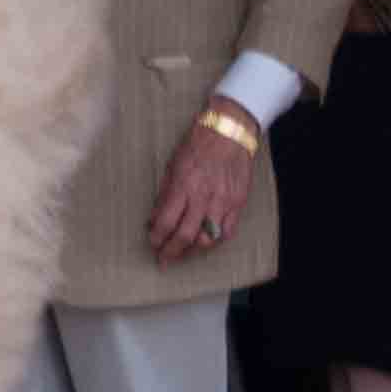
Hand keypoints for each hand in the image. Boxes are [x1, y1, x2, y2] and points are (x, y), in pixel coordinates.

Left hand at [144, 96, 257, 265]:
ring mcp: (223, 202)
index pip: (165, 222)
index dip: (157, 238)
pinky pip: (227, 231)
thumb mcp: (172, 165)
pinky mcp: (238, 202)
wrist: (229, 132)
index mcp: (183, 186)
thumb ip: (164, 194)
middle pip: (185, 236)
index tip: (153, 244)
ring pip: (207, 239)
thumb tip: (154, 219)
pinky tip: (207, 240)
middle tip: (164, 259)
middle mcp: (203, 197)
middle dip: (172, 252)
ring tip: (184, 252)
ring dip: (193, 250)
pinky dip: (216, 240)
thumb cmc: (198, 145)